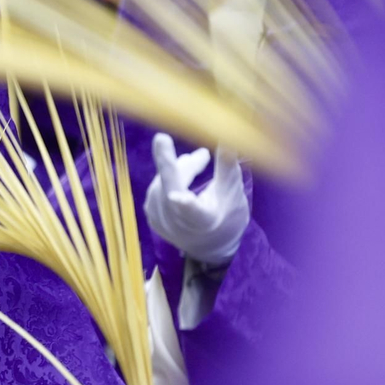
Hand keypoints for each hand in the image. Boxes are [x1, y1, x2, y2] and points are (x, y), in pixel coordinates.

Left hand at [145, 133, 248, 264]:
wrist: (210, 249)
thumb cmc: (227, 218)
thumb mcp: (233, 194)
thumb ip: (227, 167)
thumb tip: (228, 136)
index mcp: (202, 222)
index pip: (193, 211)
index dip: (185, 203)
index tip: (178, 197)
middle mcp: (177, 225)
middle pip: (173, 186)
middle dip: (185, 165)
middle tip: (204, 154)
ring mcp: (160, 221)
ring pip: (163, 184)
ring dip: (179, 169)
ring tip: (197, 160)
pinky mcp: (151, 216)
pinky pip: (157, 188)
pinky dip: (169, 178)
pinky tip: (182, 173)